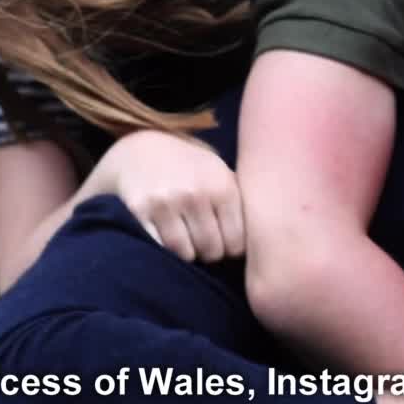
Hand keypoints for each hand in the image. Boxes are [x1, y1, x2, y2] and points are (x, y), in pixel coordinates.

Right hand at [99, 130, 244, 262]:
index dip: (232, 249)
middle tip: (205, 245)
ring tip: (188, 242)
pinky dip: (165, 250)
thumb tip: (263, 237)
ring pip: (185, 254)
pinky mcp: (140, 211)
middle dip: (210, 253)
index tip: (226, 243)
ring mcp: (166, 203)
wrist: (141, 149)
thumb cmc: (190, 167)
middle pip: (212, 251)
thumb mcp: (220, 173)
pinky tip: (167, 240)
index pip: (237, 243)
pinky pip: (159, 247)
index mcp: (222, 186)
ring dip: (187, 255)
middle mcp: (196, 194)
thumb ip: (239, 201)